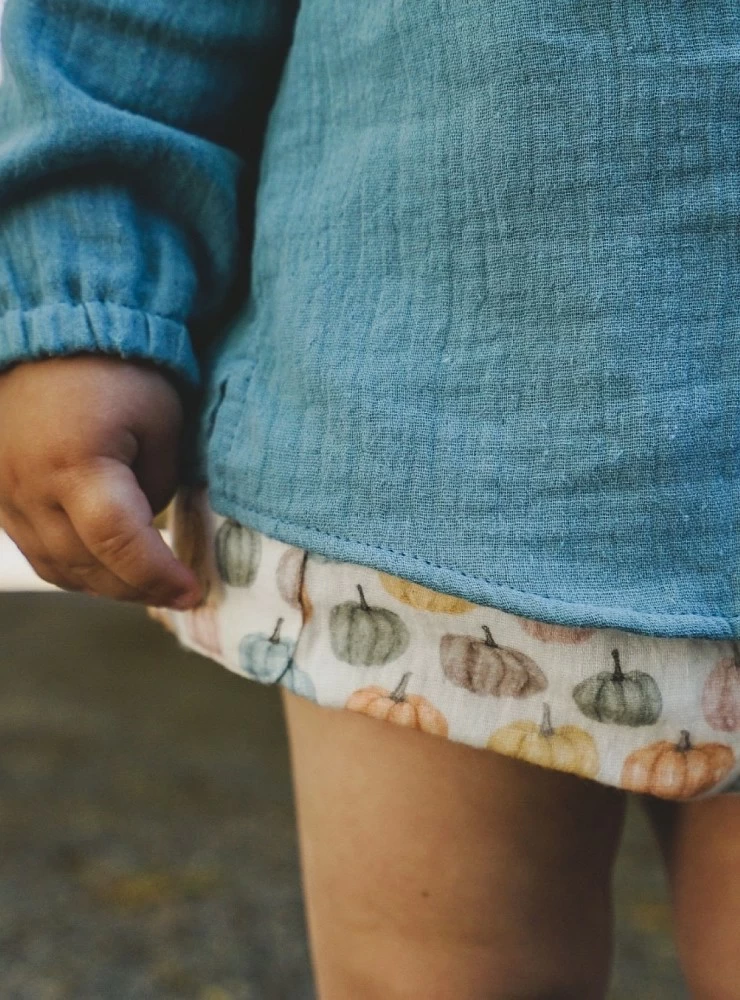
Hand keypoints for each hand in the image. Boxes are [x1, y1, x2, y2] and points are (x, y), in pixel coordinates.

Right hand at [0, 353, 202, 608]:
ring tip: (148, 583)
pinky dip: (75, 567)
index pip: (119, 545)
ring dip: (106, 585)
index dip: (159, 577)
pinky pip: (35, 550)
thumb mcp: (162, 422)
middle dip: (138, 589)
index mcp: (77, 465)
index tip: (195, 591)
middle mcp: (30, 489)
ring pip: (56, 568)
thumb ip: (159, 486)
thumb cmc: (120, 371)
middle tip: (180, 592)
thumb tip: (147, 530)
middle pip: (86, 567)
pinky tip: (108, 565)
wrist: (55, 332)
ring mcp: (4, 495)